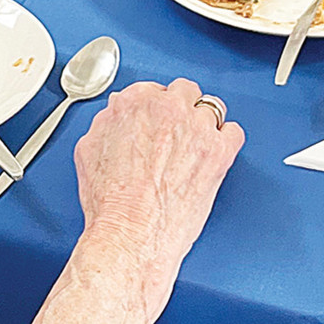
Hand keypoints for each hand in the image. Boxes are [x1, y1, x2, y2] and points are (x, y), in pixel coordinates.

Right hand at [73, 79, 244, 319]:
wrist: (131, 235)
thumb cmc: (110, 203)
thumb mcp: (89, 151)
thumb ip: (107, 122)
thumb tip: (117, 116)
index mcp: (134, 103)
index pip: (154, 88)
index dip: (156, 106)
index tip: (158, 120)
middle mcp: (168, 109)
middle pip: (185, 91)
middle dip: (181, 109)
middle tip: (177, 132)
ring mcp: (197, 128)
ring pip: (212, 109)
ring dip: (204, 125)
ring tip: (197, 145)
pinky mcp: (219, 152)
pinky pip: (234, 132)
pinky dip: (227, 141)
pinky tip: (218, 152)